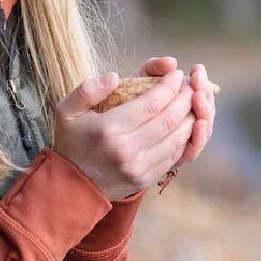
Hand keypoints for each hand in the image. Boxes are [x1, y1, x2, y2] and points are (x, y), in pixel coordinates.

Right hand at [50, 67, 195, 201]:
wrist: (71, 186)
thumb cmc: (71, 142)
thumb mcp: (66, 111)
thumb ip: (87, 90)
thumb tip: (114, 77)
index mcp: (108, 130)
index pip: (151, 104)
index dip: (169, 86)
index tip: (176, 74)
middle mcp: (126, 150)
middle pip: (169, 120)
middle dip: (185, 98)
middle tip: (191, 84)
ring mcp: (138, 168)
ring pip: (177, 138)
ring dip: (191, 117)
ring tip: (193, 101)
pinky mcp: (145, 179)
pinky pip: (174, 155)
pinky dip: (186, 137)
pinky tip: (187, 123)